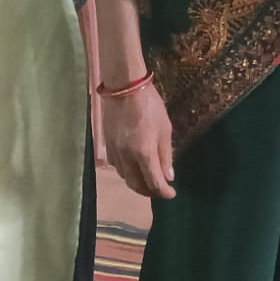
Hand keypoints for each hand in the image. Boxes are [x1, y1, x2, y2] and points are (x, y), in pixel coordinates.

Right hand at [103, 83, 176, 199]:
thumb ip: (165, 155)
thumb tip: (168, 176)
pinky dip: (127, 172)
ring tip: (148, 179)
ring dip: (137, 182)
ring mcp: (114, 151)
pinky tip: (134, 165)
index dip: (164, 192)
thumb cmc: (150, 105)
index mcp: (143, 152)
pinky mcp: (107, 144)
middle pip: (136, 185)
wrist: (124, 87)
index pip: (154, 182)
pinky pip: (117, 166)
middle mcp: (126, 156)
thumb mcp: (165, 129)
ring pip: (125, 177)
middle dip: (149, 192)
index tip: (172, 194)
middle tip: (160, 189)